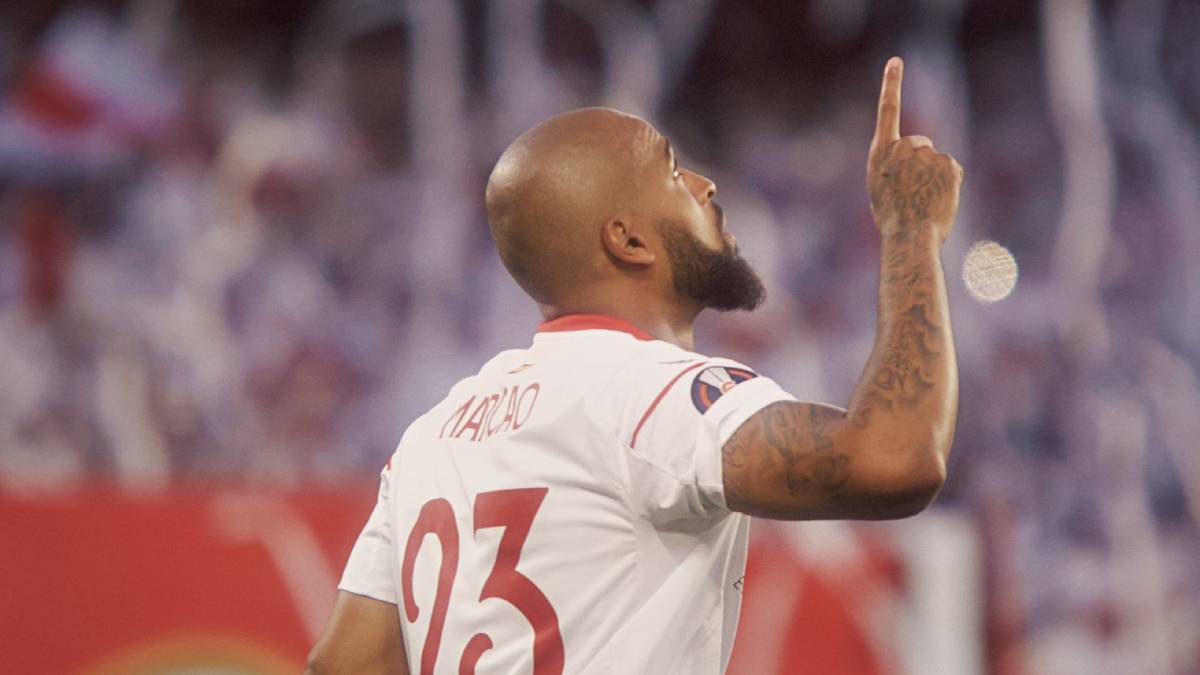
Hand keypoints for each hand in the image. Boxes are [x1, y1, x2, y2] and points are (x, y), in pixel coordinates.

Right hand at [867, 57, 962, 242]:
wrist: (909, 236)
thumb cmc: (892, 220)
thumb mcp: (882, 189)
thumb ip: (893, 168)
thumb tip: (914, 166)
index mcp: (880, 154)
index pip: (887, 111)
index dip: (891, 84)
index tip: (895, 62)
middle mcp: (903, 147)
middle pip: (919, 143)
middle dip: (920, 160)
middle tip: (913, 190)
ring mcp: (927, 154)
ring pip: (935, 160)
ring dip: (933, 176)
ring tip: (923, 199)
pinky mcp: (948, 164)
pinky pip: (950, 170)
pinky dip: (948, 184)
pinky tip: (938, 200)